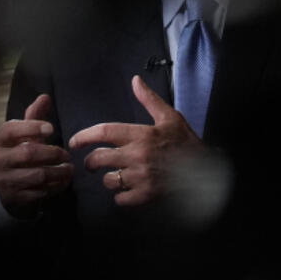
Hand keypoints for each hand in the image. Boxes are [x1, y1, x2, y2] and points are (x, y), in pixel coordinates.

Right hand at [0, 94, 72, 217]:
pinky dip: (55, 187)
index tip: (52, 128)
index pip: (12, 130)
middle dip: (52, 153)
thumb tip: (45, 96)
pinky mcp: (12, 197)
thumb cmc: (18, 151)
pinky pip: (39, 192)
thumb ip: (34, 115)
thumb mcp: (23, 133)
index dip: (32, 127)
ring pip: (37, 175)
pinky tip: (63, 181)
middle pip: (28, 153)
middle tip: (67, 154)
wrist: (8, 185)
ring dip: (58, 172)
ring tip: (70, 169)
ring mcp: (3, 180)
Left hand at [68, 75, 202, 205]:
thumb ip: (149, 99)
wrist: (205, 170)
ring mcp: (141, 177)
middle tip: (91, 163)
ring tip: (113, 175)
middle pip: (99, 158)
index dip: (84, 136)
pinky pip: (121, 198)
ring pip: (108, 180)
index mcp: (141, 134)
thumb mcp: (169, 116)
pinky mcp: (146, 195)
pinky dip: (120, 195)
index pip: (104, 132)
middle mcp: (138, 156)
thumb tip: (135, 80)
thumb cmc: (185, 142)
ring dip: (107, 178)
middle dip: (90, 162)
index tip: (75, 142)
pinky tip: (126, 190)